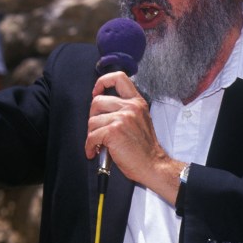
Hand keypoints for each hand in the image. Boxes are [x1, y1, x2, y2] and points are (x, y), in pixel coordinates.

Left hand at [84, 72, 175, 193]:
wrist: (153, 165)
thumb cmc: (144, 148)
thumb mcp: (140, 120)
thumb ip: (125, 110)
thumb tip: (101, 109)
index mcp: (137, 102)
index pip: (119, 78)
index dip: (102, 82)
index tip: (96, 91)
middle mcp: (130, 107)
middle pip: (97, 102)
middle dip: (92, 117)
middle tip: (96, 129)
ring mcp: (122, 118)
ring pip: (92, 121)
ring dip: (91, 134)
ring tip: (98, 143)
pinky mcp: (113, 132)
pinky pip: (91, 136)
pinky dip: (89, 146)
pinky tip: (94, 151)